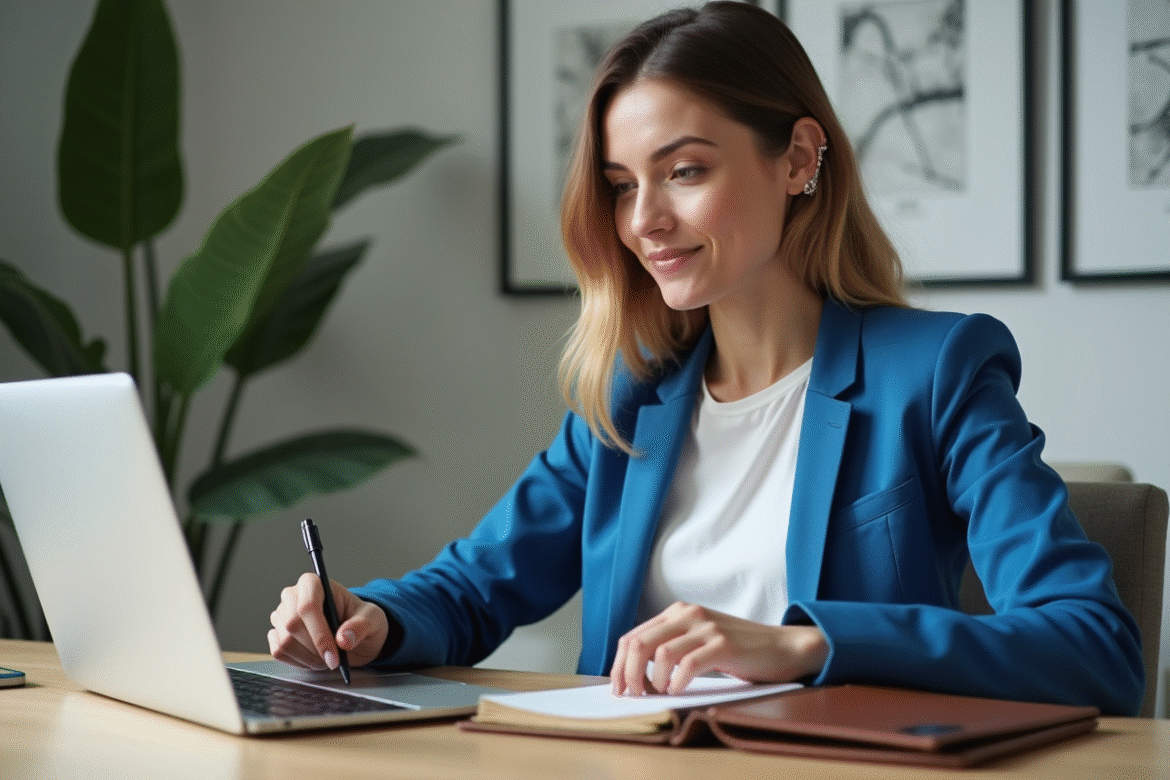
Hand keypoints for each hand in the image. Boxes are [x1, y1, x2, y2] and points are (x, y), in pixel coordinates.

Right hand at [268, 572, 389, 669]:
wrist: (352, 633)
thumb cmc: (361, 620)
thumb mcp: (372, 619)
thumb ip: (361, 626)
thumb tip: (343, 639)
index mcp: (313, 584)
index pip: (307, 605)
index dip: (319, 633)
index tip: (333, 655)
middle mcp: (292, 596)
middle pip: (292, 625)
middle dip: (315, 649)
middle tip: (334, 661)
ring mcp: (281, 615)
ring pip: (284, 641)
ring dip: (308, 657)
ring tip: (327, 659)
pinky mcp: (277, 634)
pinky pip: (278, 652)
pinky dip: (298, 662)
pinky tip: (314, 660)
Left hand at [610, 601, 827, 695]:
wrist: (783, 647)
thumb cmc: (739, 650)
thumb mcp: (699, 640)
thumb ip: (672, 646)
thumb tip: (635, 676)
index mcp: (678, 612)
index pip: (633, 636)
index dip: (618, 665)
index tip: (618, 688)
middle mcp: (688, 614)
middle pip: (639, 643)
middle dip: (627, 674)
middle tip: (633, 696)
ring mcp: (706, 628)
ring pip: (659, 653)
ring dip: (653, 679)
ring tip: (660, 693)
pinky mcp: (723, 644)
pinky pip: (687, 664)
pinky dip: (676, 681)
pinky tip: (678, 691)